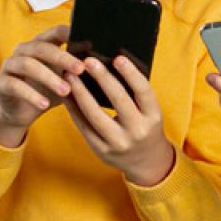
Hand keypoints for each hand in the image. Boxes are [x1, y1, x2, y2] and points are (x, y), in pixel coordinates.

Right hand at [0, 25, 83, 146]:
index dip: (71, 33)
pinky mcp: (1, 83)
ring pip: (27, 64)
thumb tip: (112, 66)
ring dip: (49, 77)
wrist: (22, 111)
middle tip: (81, 69)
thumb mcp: (68, 80)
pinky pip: (14, 85)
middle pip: (42, 47)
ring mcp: (10, 65)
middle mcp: (24, 50)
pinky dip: (31, 95)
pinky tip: (44, 104)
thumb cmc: (50, 91)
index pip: (56, 31)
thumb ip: (82, 70)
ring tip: (66, 91)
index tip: (91, 42)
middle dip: (63, 57)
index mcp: (43, 44)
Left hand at [61, 55, 174, 186]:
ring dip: (80, 92)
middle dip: (102, 78)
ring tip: (70, 75)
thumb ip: (136, 95)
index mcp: (154, 118)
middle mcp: (138, 131)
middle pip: (118, 100)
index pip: (143, 92)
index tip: (118, 57)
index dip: (131, 74)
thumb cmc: (147, 128)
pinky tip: (67, 94)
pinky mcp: (101, 150)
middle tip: (87, 61)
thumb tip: (111, 67)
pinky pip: (84, 126)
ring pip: (95, 114)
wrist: (147, 162)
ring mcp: (118, 142)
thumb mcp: (150, 113)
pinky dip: (73, 109)